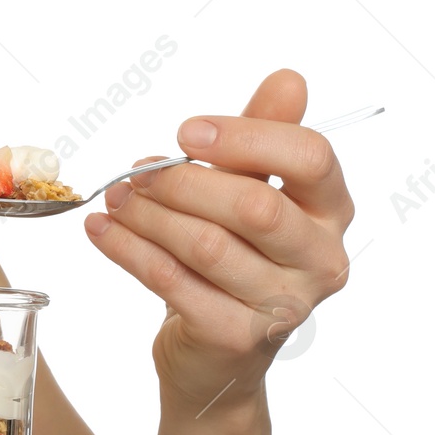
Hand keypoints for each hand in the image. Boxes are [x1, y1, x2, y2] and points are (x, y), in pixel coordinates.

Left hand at [82, 69, 355, 413]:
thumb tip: (288, 80)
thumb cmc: (234, 261)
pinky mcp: (234, 335)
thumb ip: (262, 142)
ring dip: (149, 215)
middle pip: (253, 204)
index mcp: (333, 212)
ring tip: (114, 198)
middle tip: (136, 172)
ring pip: (206, 245)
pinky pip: (172, 281)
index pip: (310, 158)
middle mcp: (321, 259)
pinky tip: (101, 230)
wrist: (216, 354)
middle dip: (183, 182)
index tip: (185, 132)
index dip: (246, 137)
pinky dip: (128, 251)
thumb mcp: (250, 194)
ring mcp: (282, 304)